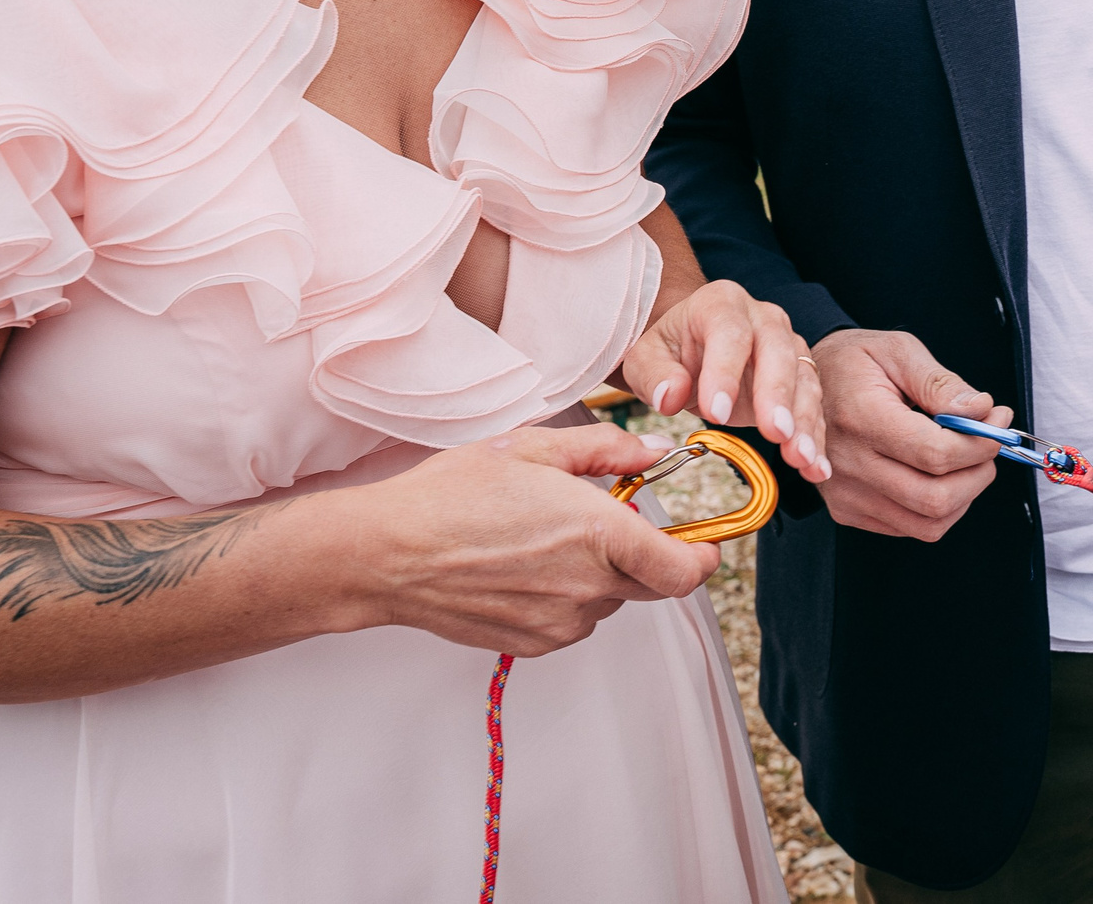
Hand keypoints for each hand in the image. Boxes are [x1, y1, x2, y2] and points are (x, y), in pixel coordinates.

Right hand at [348, 425, 720, 655]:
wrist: (389, 554)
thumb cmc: (453, 496)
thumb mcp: (535, 448)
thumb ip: (607, 450)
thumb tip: (653, 453)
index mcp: (601, 535)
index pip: (686, 570)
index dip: (703, 555)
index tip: (703, 539)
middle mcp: (589, 588)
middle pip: (654, 585)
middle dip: (648, 555)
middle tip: (612, 521)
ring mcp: (562, 623)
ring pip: (612, 601)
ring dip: (602, 574)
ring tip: (549, 538)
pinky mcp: (535, 644)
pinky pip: (576, 619)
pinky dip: (568, 595)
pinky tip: (526, 565)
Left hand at [620, 280, 830, 481]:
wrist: (693, 348)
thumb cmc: (671, 350)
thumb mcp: (645, 357)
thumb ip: (654, 374)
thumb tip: (671, 396)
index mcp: (722, 304)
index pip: (729, 334)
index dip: (725, 372)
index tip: (717, 413)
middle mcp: (763, 319)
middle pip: (778, 352)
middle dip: (778, 396)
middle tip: (775, 433)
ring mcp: (787, 346)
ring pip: (803, 380)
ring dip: (803, 422)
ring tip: (800, 458)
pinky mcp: (800, 376)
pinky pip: (812, 406)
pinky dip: (814, 437)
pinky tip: (815, 466)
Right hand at [810, 328, 1012, 540]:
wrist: (799, 385)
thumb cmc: (854, 363)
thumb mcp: (898, 351)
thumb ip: (941, 384)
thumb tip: (981, 410)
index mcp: (861, 418)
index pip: (936, 454)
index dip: (980, 444)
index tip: (997, 422)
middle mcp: (847, 464)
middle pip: (937, 497)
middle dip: (980, 473)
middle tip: (988, 443)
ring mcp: (845, 494)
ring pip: (928, 523)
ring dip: (964, 495)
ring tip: (967, 458)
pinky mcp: (846, 510)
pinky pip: (910, 527)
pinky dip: (938, 507)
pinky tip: (938, 473)